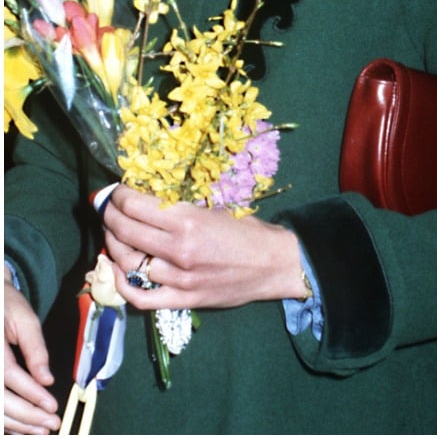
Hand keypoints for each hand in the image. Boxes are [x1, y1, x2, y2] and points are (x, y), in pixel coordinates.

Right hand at [4, 275, 60, 434]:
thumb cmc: (8, 307)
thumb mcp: (25, 320)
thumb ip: (35, 349)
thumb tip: (46, 378)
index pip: (9, 377)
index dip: (31, 394)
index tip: (52, 407)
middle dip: (26, 416)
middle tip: (51, 424)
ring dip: (17, 424)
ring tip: (40, 431)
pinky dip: (7, 421)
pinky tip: (22, 427)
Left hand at [101, 185, 306, 310]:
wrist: (274, 265)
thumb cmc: (250, 232)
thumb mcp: (217, 211)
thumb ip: (184, 211)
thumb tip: (153, 204)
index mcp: (189, 221)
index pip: (138, 207)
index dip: (120, 197)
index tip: (115, 192)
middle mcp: (179, 250)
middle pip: (127, 231)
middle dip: (110, 216)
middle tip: (106, 208)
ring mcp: (178, 278)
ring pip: (128, 262)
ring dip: (113, 245)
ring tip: (112, 234)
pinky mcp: (182, 299)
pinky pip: (141, 296)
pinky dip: (123, 284)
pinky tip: (118, 270)